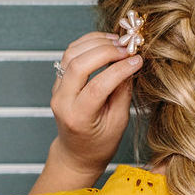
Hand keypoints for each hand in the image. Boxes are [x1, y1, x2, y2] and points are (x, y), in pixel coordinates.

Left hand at [30, 32, 142, 194]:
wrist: (76, 152)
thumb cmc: (99, 144)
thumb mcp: (118, 123)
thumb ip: (123, 93)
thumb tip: (130, 64)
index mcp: (78, 117)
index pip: (97, 86)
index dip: (119, 70)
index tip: (137, 61)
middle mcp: (62, 101)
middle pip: (78, 65)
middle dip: (105, 51)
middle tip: (127, 49)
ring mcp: (57, 89)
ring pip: (71, 54)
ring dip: (95, 43)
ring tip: (118, 42)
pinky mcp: (59, 80)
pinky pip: (69, 54)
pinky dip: (87, 43)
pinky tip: (105, 42)